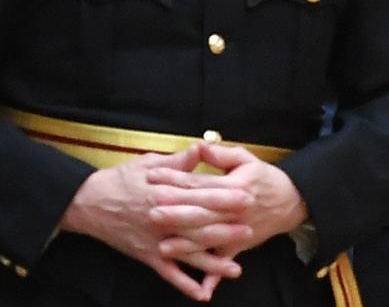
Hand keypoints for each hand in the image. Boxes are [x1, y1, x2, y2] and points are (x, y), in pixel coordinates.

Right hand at [59, 146, 245, 301]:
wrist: (87, 203)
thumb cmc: (120, 179)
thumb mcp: (149, 163)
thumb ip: (178, 161)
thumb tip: (200, 148)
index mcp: (166, 193)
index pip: (201, 196)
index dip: (225, 197)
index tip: (247, 196)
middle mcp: (163, 218)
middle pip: (198, 225)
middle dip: (225, 229)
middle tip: (250, 230)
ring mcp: (155, 240)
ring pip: (188, 254)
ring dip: (212, 262)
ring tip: (235, 267)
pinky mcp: (146, 255)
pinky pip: (168, 273)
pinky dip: (184, 284)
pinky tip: (202, 293)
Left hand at [147, 142, 307, 261]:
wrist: (291, 201)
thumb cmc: (264, 177)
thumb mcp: (245, 158)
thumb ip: (221, 154)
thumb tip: (198, 146)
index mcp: (236, 185)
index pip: (200, 182)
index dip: (176, 179)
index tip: (153, 175)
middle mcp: (236, 210)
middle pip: (202, 212)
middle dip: (176, 212)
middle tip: (151, 210)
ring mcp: (238, 230)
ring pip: (209, 239)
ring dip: (186, 245)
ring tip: (162, 245)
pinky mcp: (240, 245)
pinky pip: (225, 262)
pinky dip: (214, 276)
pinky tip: (200, 289)